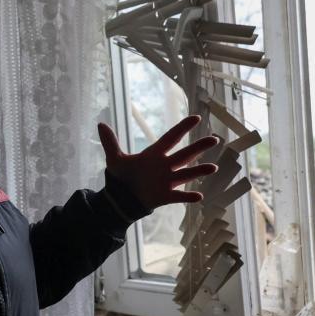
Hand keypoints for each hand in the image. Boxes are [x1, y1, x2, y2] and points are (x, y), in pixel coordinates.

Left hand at [97, 115, 218, 209]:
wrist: (122, 197)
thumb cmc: (122, 177)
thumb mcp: (115, 159)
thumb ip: (110, 143)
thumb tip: (100, 124)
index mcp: (154, 154)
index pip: (171, 138)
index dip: (182, 128)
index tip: (196, 118)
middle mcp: (165, 166)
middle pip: (185, 154)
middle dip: (199, 147)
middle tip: (214, 139)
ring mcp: (167, 181)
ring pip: (186, 174)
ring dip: (199, 171)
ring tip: (213, 167)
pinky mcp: (166, 196)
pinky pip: (179, 196)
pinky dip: (188, 197)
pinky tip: (199, 196)